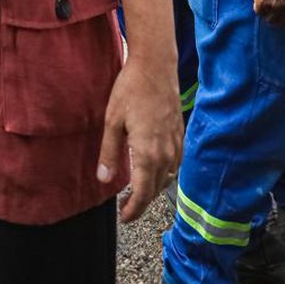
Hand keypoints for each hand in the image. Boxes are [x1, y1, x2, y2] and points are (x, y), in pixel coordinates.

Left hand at [96, 56, 181, 222]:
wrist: (156, 66)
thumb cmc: (131, 90)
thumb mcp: (112, 121)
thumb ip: (109, 153)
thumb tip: (104, 180)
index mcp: (148, 153)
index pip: (143, 194)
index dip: (134, 210)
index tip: (124, 217)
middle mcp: (167, 153)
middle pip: (156, 189)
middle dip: (142, 202)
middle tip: (127, 207)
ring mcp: (176, 144)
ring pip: (168, 177)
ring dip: (153, 187)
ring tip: (137, 189)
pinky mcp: (180, 134)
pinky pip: (175, 163)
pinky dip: (164, 172)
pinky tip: (153, 167)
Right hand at [249, 0, 284, 27]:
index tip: (283, 18)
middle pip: (281, 23)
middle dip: (276, 17)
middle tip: (272, 8)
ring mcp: (275, 6)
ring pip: (269, 19)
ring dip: (266, 12)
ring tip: (266, 1)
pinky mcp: (262, 3)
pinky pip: (259, 12)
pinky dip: (257, 6)